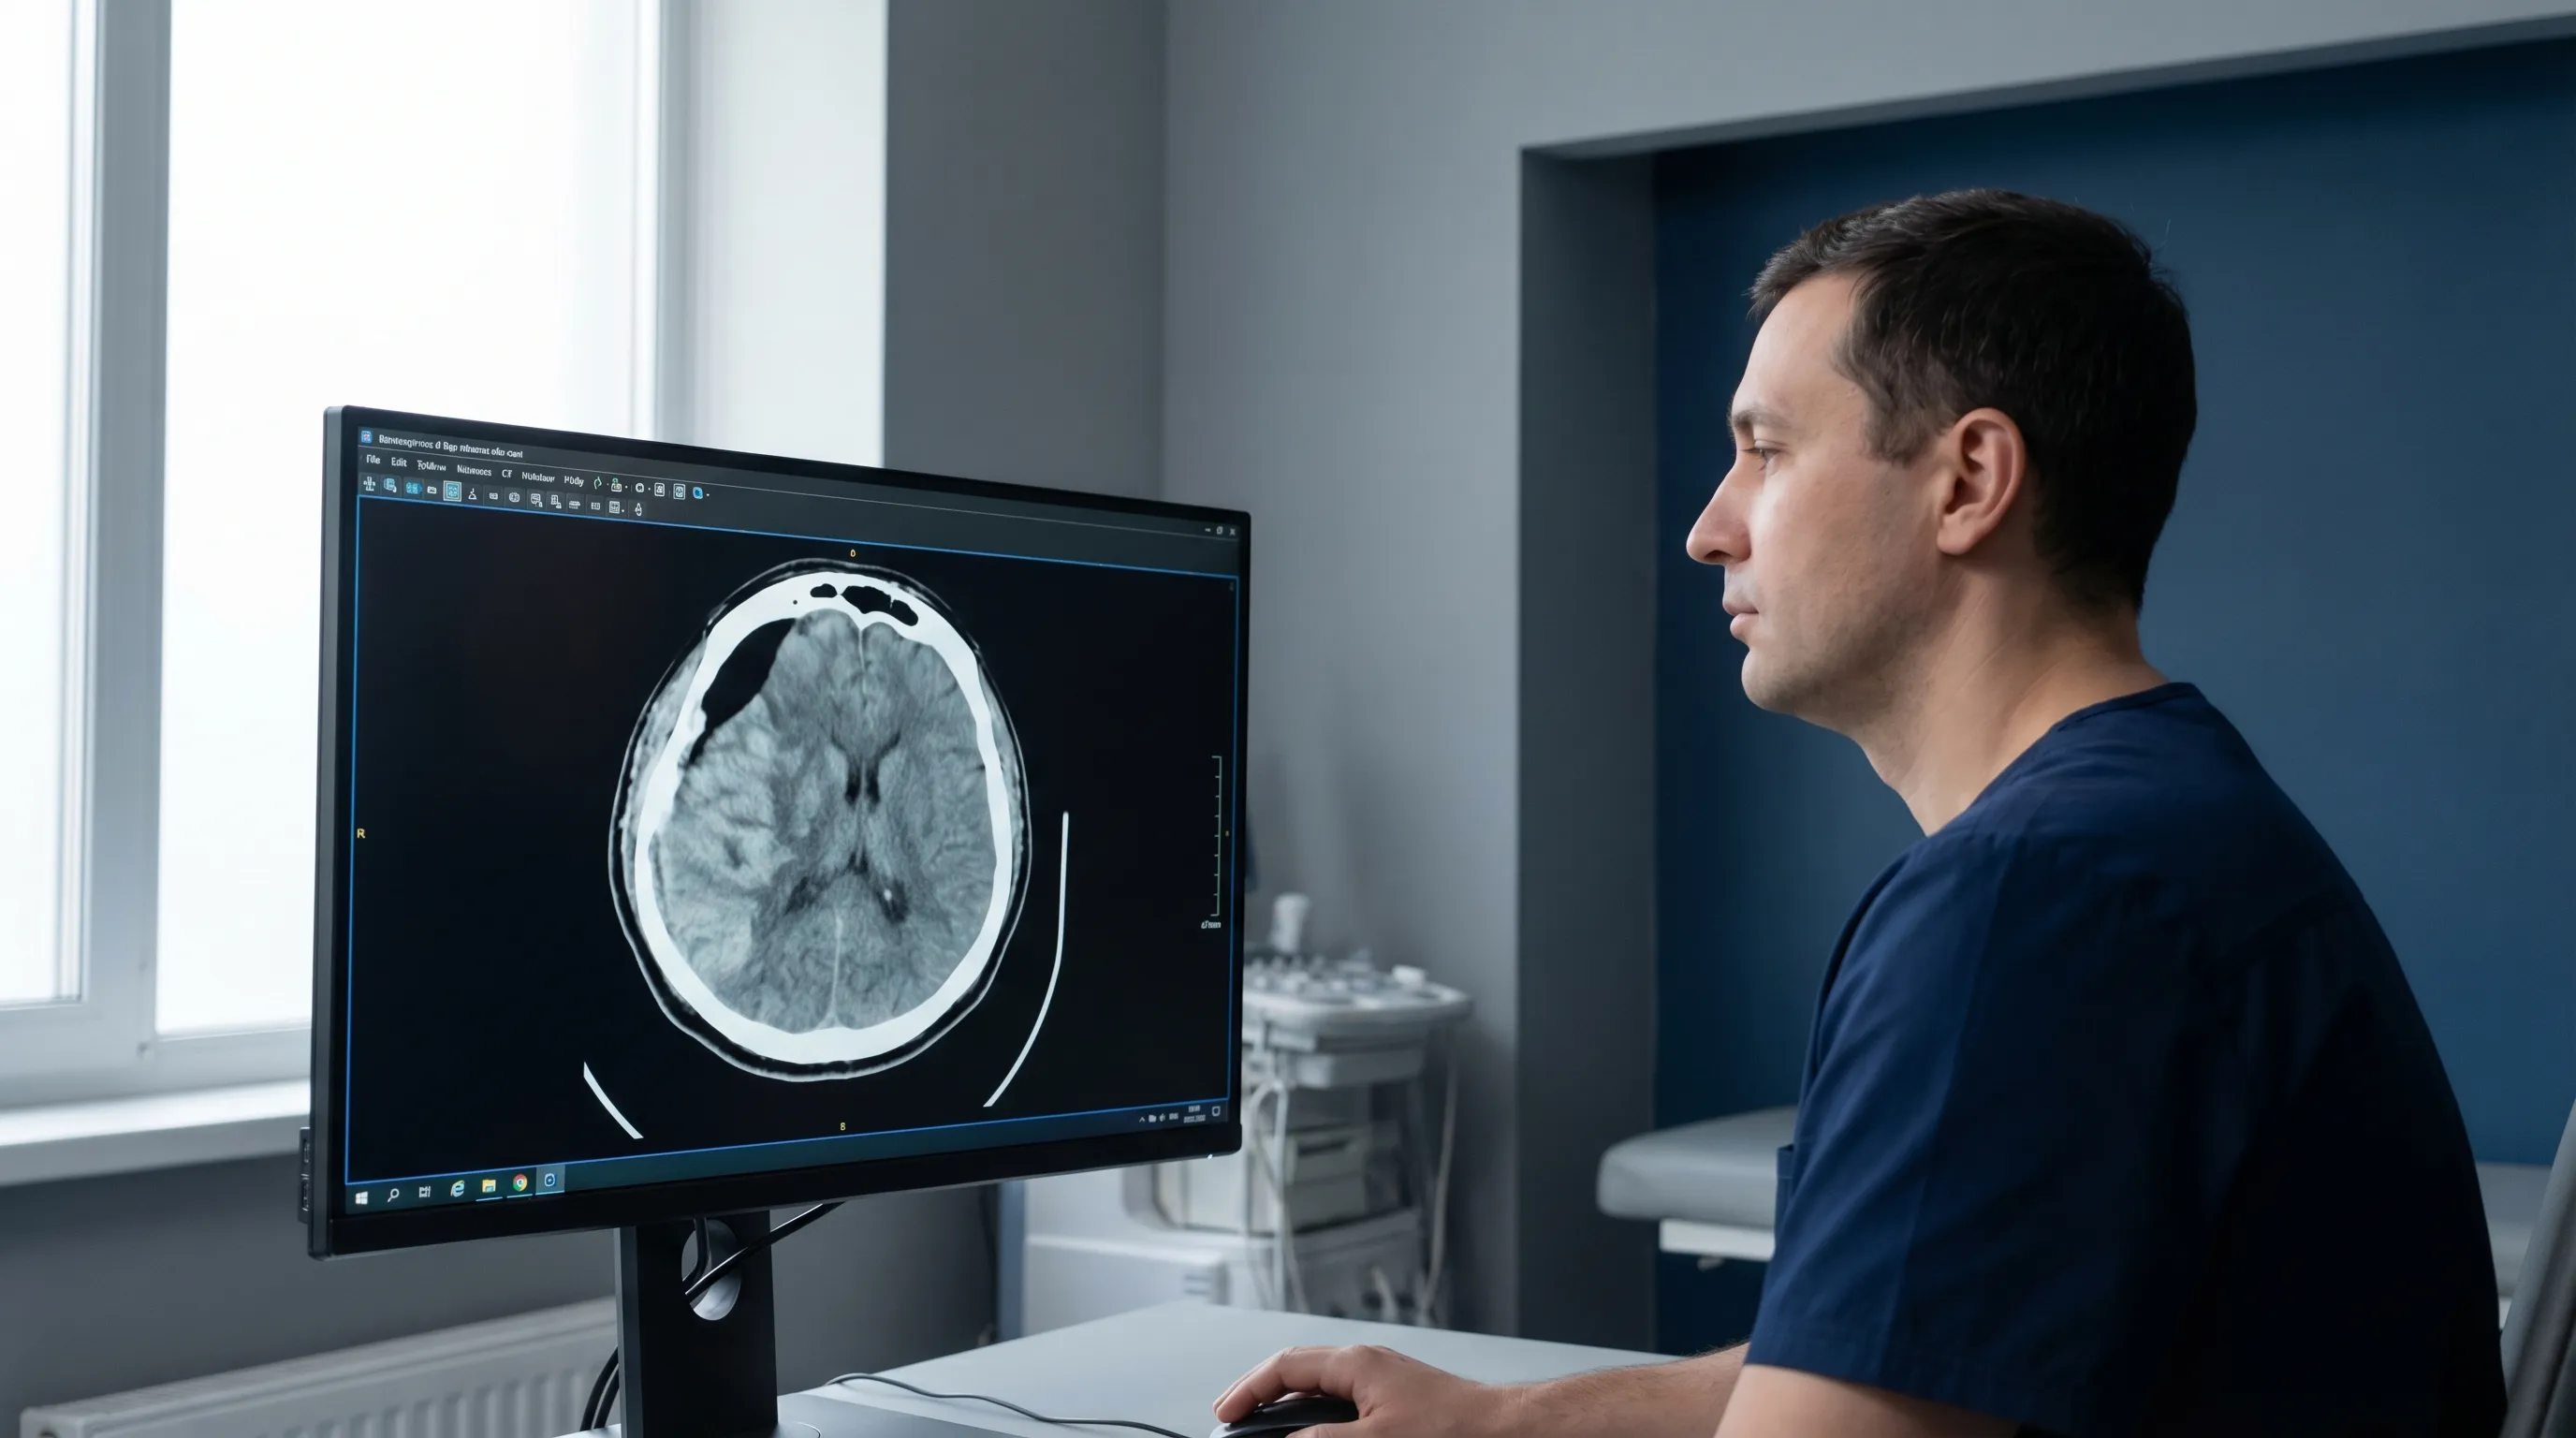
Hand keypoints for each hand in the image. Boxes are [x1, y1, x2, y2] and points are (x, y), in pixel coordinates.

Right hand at [1214, 1345, 1518, 1435]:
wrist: (1503, 1428)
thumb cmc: (1454, 1428)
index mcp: (1356, 1363)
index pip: (1285, 1366)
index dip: (1248, 1390)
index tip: (1226, 1414)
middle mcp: (1367, 1362)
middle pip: (1298, 1369)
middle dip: (1262, 1393)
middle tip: (1235, 1417)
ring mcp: (1383, 1377)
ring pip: (1319, 1383)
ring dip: (1289, 1403)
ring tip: (1267, 1425)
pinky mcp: (1396, 1395)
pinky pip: (1342, 1396)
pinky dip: (1317, 1410)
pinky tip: (1315, 1430)